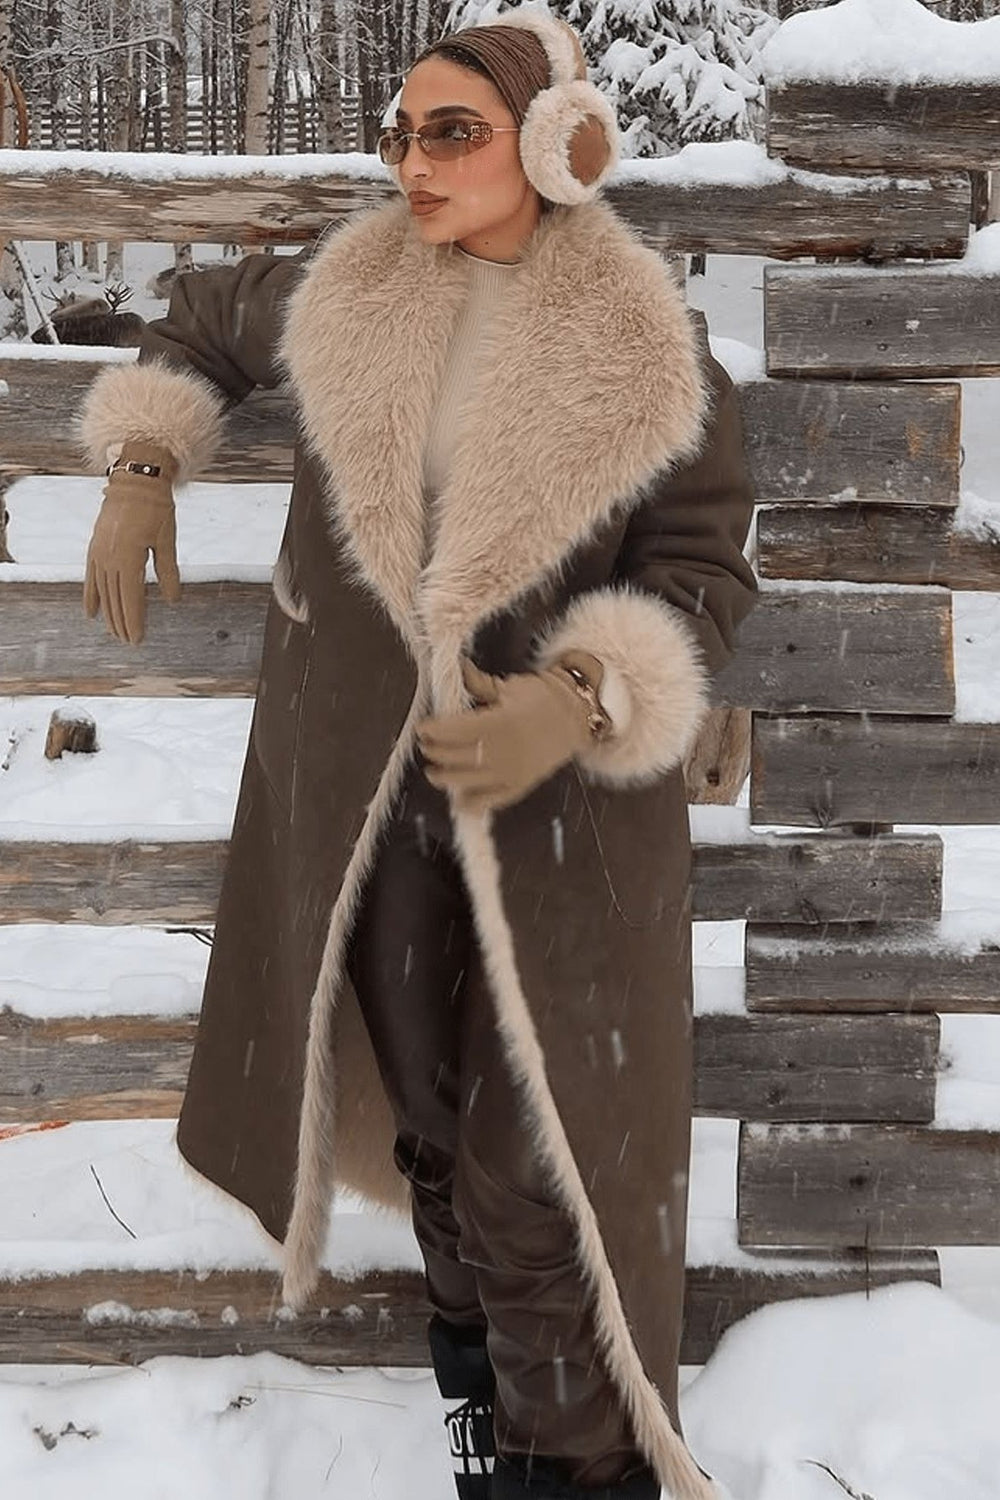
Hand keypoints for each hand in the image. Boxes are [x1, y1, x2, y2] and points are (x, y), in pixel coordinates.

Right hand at [83, 441, 179, 644]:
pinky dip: (91, 595)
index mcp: (129, 557)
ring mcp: (99, 553)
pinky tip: (92, 613)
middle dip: (122, 622)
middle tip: (129, 641)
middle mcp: (110, 557)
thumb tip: (172, 600)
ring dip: (109, 613)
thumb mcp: (167, 540)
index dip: (134, 620)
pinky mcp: (95, 547)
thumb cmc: (156, 509)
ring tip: (114, 632)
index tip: (137, 638)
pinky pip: (91, 577)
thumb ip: (168, 571)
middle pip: (115, 598)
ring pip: (103, 591)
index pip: (131, 597)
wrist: (134, 482)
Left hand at [416, 655, 605, 815]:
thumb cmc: (541, 697)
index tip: (423, 728)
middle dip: (435, 752)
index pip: (454, 730)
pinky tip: (460, 802)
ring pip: (467, 781)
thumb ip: (479, 685)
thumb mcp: (509, 687)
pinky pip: (493, 800)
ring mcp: (511, 772)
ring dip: (445, 779)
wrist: (575, 716)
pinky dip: (474, 804)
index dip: (434, 730)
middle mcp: (502, 751)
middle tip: (426, 747)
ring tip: (433, 773)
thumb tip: (456, 669)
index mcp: (498, 722)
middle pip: (456, 757)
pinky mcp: (521, 785)